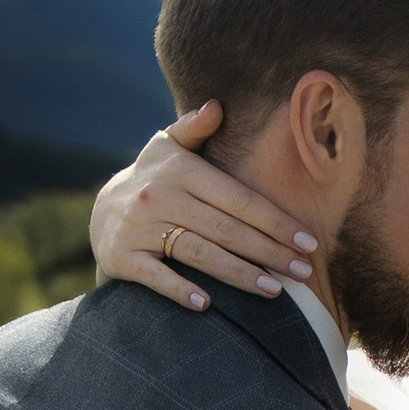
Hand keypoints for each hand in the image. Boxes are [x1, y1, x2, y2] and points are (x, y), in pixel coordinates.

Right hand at [89, 103, 317, 310]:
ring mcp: (139, 228)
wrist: (100, 213)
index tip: (308, 241)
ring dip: (239, 274)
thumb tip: (217, 106)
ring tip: (274, 290)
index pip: (238, 198)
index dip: (275, 221)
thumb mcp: (167, 147)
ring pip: (198, 253)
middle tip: (304, 271)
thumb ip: (193, 128)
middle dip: (269, 251)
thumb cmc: (153, 179)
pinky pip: (156, 276)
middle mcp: (159, 196)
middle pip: (225, 229)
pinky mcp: (123, 257)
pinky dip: (180, 289)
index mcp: (180, 169)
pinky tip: (207, 304)